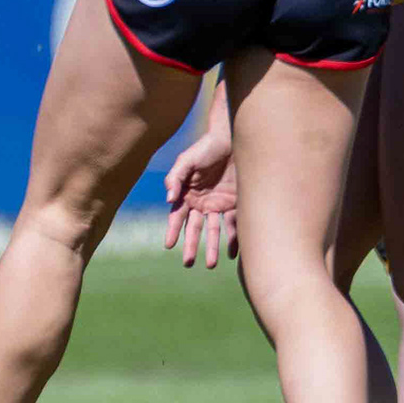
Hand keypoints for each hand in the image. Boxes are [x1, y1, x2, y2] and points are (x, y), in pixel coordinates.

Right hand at [159, 125, 237, 269]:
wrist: (234, 138)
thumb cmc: (207, 146)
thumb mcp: (187, 159)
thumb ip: (175, 177)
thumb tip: (168, 199)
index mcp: (187, 194)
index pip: (178, 216)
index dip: (173, 230)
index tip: (169, 245)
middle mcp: (201, 202)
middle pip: (195, 228)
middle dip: (192, 246)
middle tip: (189, 263)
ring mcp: (218, 204)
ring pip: (214, 231)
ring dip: (212, 248)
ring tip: (211, 265)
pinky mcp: (235, 203)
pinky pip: (233, 224)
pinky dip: (233, 239)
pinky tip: (233, 253)